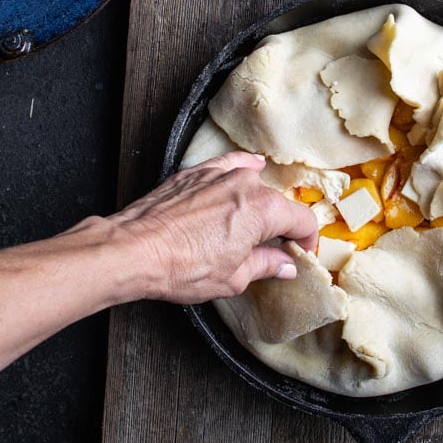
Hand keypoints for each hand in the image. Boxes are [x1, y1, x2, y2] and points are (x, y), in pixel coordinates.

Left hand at [109, 151, 318, 303]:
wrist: (135, 250)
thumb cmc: (181, 266)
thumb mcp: (234, 277)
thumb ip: (266, 265)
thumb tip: (283, 264)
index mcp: (264, 210)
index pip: (302, 220)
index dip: (307, 240)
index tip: (301, 252)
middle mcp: (246, 184)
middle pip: (278, 203)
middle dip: (280, 226)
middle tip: (274, 248)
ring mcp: (219, 174)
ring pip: (253, 184)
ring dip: (258, 203)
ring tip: (251, 225)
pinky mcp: (196, 173)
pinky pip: (228, 165)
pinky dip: (241, 168)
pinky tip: (250, 168)